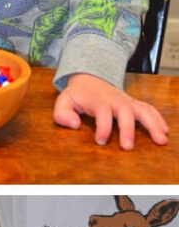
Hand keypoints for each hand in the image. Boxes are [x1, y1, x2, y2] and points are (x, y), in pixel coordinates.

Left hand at [53, 74, 168, 149]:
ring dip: (153, 124)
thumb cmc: (77, 94)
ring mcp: (127, 102)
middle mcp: (116, 101)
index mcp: (99, 102)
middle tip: (128, 147)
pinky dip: (158, 119)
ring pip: (143, 110)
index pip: (103, 113)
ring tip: (161, 139)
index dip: (103, 127)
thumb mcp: (63, 101)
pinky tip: (164, 132)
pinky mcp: (134, 104)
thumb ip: (62, 114)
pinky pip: (149, 110)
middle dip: (128, 129)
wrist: (90, 78)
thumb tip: (75, 125)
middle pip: (126, 112)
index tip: (100, 141)